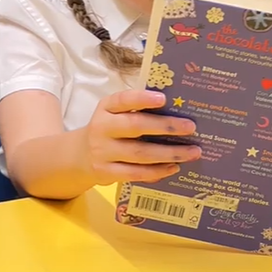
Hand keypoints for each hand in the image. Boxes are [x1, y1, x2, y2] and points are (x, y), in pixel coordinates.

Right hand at [81, 89, 201, 185]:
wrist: (79, 156)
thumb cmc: (109, 130)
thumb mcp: (114, 114)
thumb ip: (136, 110)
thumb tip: (177, 112)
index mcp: (106, 107)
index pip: (123, 100)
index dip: (142, 99)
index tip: (164, 99)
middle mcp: (102, 127)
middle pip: (135, 126)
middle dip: (165, 126)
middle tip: (190, 127)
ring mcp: (102, 152)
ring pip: (139, 153)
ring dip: (169, 153)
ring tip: (192, 152)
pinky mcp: (106, 172)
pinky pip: (135, 173)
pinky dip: (157, 171)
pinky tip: (173, 167)